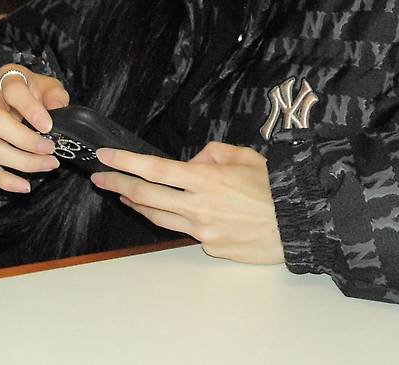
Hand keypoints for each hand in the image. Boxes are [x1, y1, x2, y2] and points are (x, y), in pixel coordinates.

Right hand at [0, 63, 69, 192]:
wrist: (18, 98)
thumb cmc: (36, 92)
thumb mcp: (50, 87)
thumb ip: (55, 96)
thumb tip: (58, 110)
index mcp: (6, 79)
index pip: (13, 90)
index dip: (30, 109)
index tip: (48, 126)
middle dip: (25, 140)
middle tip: (50, 149)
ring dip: (22, 162)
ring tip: (49, 164)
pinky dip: (5, 181)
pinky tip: (25, 185)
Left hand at [91, 141, 283, 264]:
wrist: (297, 224)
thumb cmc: (275, 187)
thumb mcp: (247, 157)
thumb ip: (216, 153)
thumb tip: (195, 160)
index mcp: (206, 179)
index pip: (155, 170)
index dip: (126, 163)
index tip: (105, 158)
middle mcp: (198, 206)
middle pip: (146, 196)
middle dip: (118, 185)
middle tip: (101, 178)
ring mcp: (202, 230)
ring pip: (159, 217)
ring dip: (138, 204)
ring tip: (126, 195)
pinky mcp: (210, 246)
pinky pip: (186, 230)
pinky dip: (177, 218)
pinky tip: (174, 211)